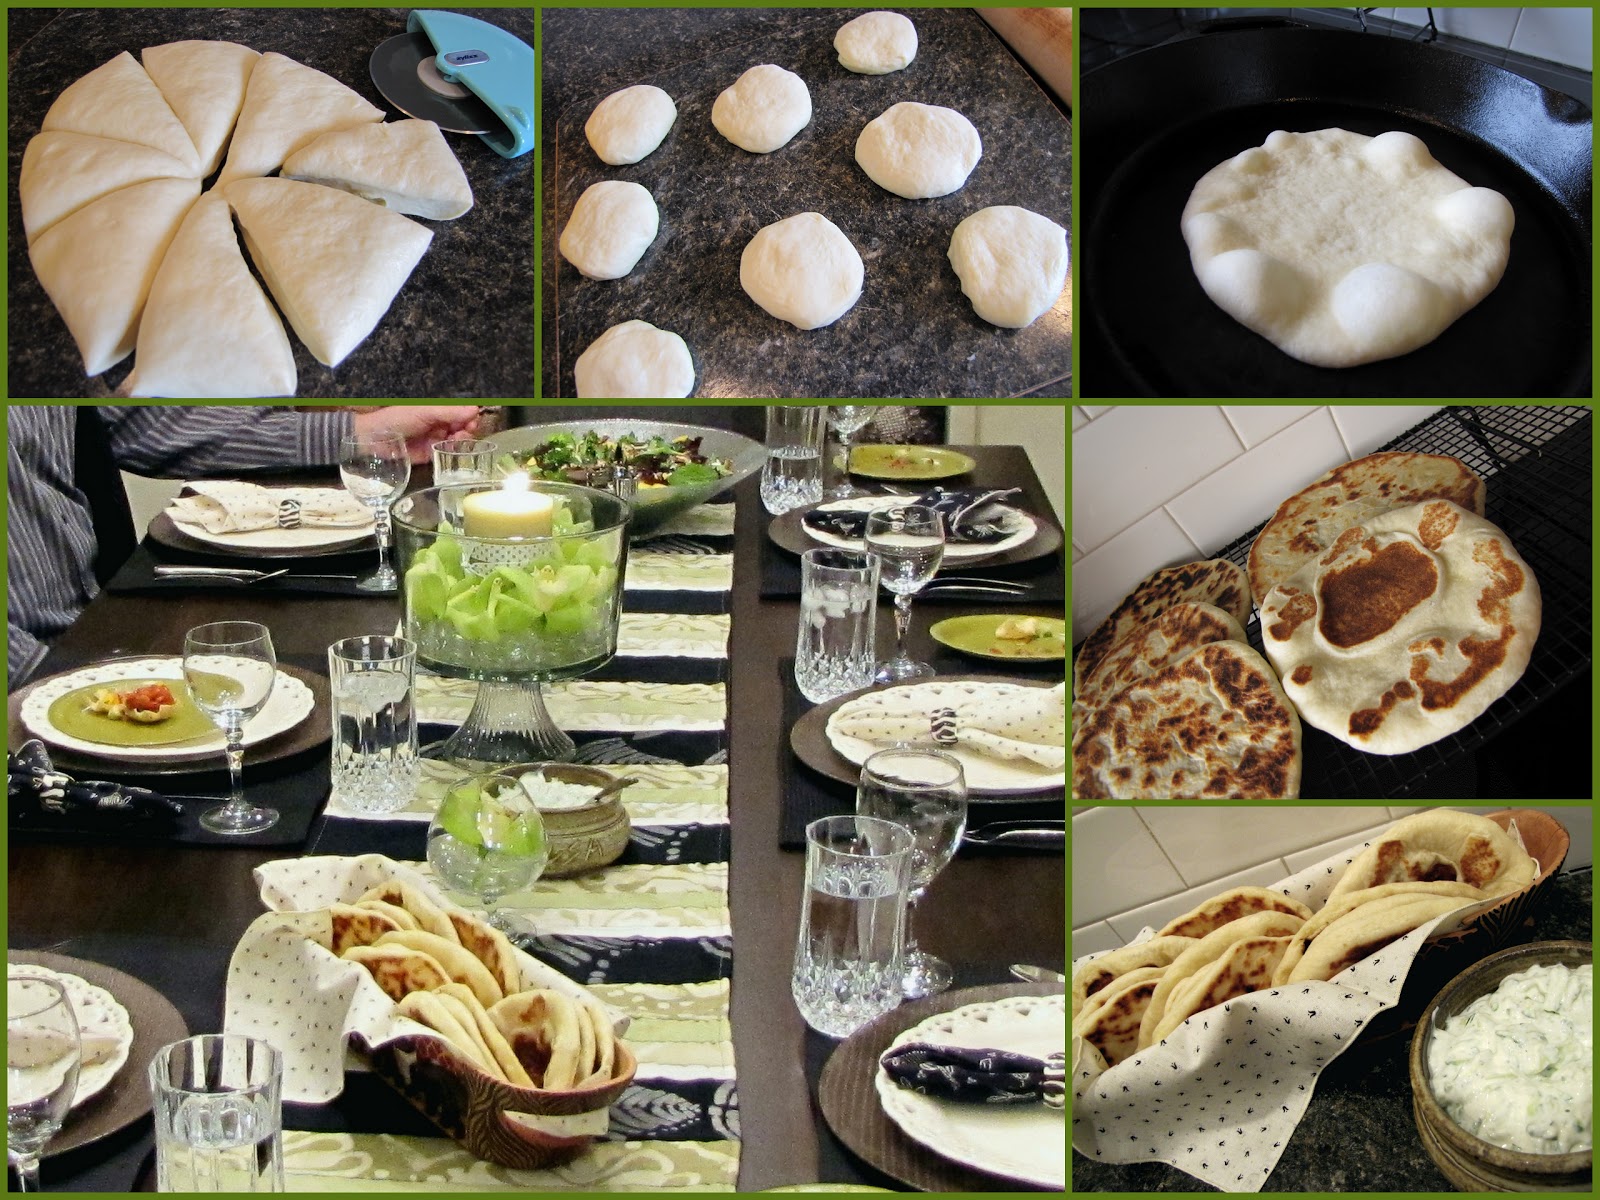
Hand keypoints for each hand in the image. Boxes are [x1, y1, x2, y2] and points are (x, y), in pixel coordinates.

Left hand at [353, 406, 480, 463]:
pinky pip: (449, 455)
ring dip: (461, 442)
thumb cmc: (397, 419)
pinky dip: (453, 454)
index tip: (472, 421)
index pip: (462, 411)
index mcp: (438, 409)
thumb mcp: (424, 411)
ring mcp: (437, 439)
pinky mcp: (433, 455)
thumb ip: (449, 411)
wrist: (374, 439)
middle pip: (464, 427)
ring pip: (459, 441)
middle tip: (463, 433)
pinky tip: (450, 452)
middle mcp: (440, 423)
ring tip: (453, 442)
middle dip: (467, 430)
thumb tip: (475, 409)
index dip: (470, 416)